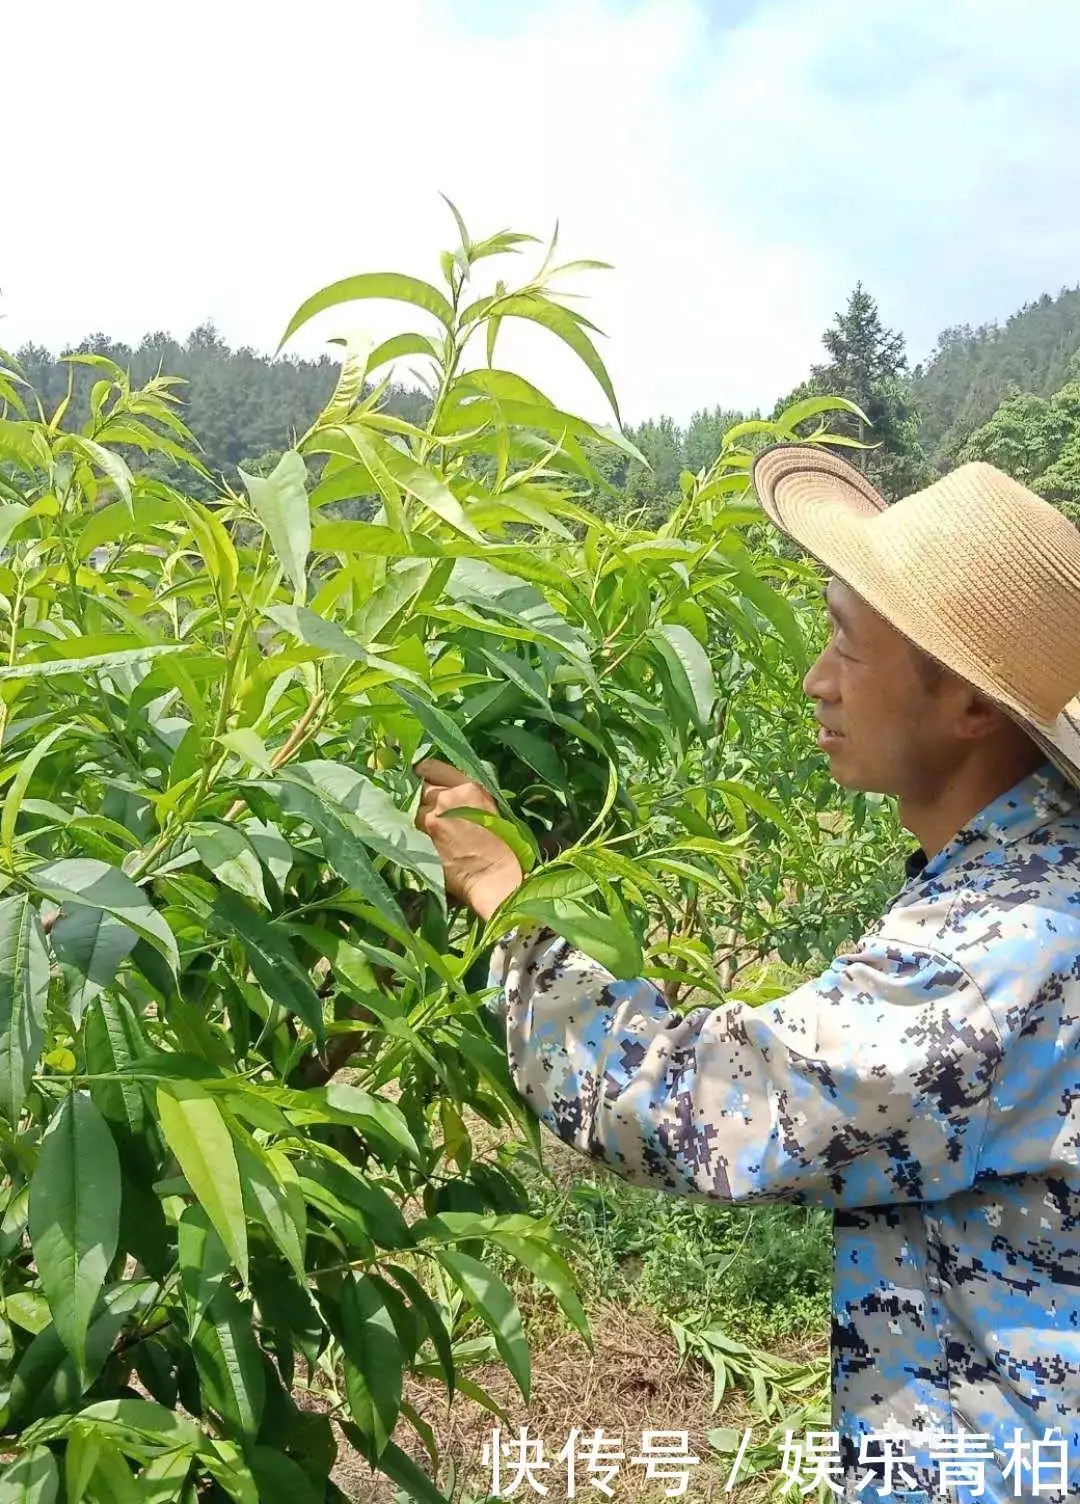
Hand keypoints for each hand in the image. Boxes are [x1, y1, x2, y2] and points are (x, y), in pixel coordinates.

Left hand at [415, 758, 523, 921]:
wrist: (494, 876)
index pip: (433, 767)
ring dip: (417, 818)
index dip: (423, 772)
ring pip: (413, 809)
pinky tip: (423, 841)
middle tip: (428, 810)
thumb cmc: (499, 845)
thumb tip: (441, 788)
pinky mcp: (423, 838)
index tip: (420, 777)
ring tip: (430, 830)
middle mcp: (448, 798)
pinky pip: (410, 829)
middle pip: (420, 788)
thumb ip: (464, 794)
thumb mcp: (487, 808)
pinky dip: (413, 833)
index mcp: (469, 787)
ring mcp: (432, 818)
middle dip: (422, 797)